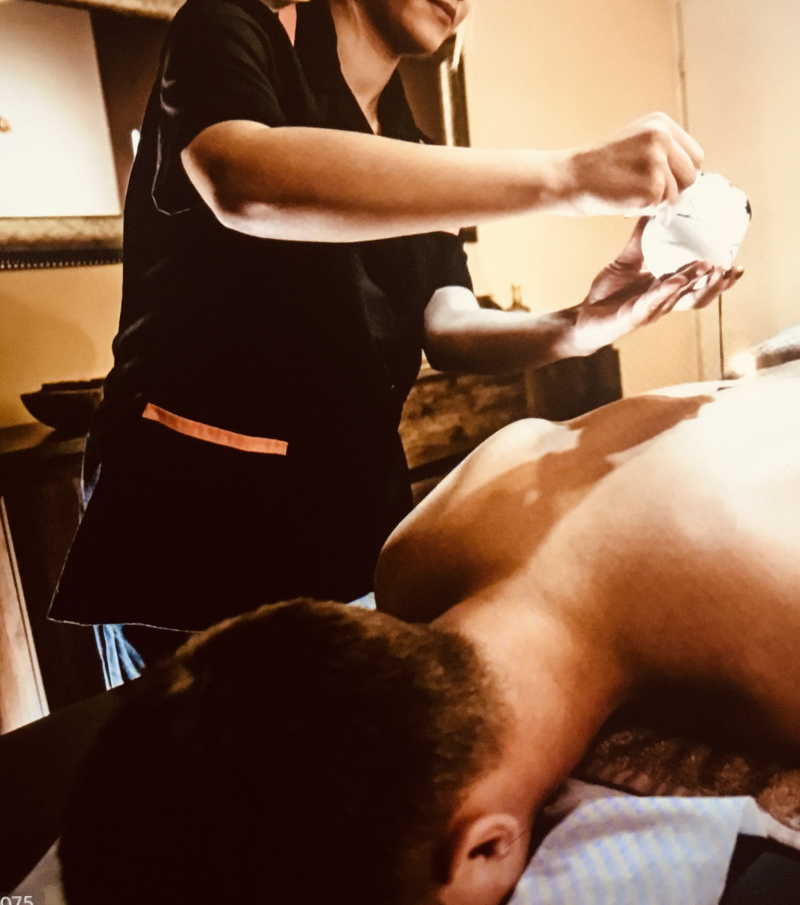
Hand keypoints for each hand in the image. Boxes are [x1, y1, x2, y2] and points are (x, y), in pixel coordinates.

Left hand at [562, 218, 743, 356]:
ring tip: (712, 270)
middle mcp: (663, 302)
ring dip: (697, 285)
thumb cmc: (607, 295)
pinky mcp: (632, 318)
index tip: (736, 265)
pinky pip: (652, 305)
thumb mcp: (627, 261)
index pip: (698, 285)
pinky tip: (675, 280)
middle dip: (716, 284)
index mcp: (666, 289)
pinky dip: (665, 292)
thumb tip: (652, 210)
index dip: (718, 278)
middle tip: (732, 269)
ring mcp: (649, 311)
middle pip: (697, 296)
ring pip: (680, 300)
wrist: (582, 317)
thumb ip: (641, 240)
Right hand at [564, 112, 703, 214]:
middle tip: (642, 190)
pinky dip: (641, 210)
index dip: (678, 174)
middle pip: (691, 176)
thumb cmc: (597, 168)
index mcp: (661, 123)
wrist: (567, 177)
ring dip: (654, 202)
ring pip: (676, 195)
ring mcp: (657, 160)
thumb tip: (687, 176)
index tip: (657, 180)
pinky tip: (622, 200)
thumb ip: (663, 152)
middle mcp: (662, 136)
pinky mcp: (651, 185)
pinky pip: (659, 207)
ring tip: (628, 192)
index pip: (694, 156)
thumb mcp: (635, 145)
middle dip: (671, 189)